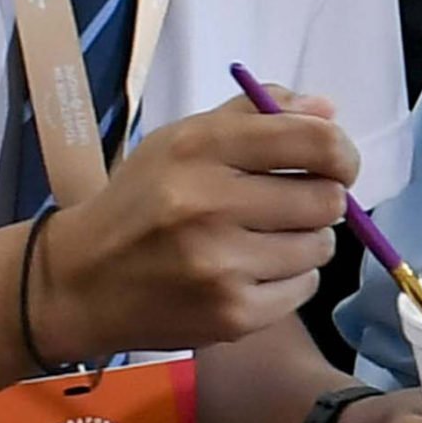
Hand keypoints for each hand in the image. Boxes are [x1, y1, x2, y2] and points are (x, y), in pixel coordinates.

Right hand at [31, 90, 354, 359]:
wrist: (81, 281)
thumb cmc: (142, 202)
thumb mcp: (181, 141)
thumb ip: (255, 116)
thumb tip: (326, 109)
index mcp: (198, 148)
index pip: (314, 142)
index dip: (340, 153)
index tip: (334, 164)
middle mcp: (209, 204)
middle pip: (327, 199)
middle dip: (320, 201)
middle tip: (289, 206)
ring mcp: (221, 265)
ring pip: (320, 247)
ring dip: (303, 243)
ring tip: (259, 240)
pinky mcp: (233, 313)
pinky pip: (304, 288)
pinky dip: (288, 280)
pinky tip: (248, 272)